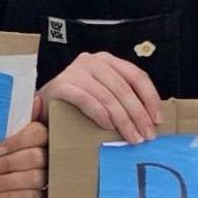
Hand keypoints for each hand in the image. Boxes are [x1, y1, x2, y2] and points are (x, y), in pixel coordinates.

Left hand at [0, 119, 47, 197]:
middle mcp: (51, 156)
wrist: (9, 186)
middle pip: (36, 157)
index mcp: (44, 136)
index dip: (17, 141)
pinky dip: (8, 196)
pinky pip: (30, 197)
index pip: (38, 133)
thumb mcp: (12, 136)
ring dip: (5, 181)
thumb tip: (36, 100)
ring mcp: (49, 179)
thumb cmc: (11, 154)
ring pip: (33, 178)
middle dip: (8, 163)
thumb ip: (19, 120)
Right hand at [36, 52, 161, 142]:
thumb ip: (122, 99)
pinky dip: (100, 114)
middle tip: (146, 134)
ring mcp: (76, 71)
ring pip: (108, 96)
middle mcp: (92, 61)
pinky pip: (87, 100)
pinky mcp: (62, 85)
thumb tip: (149, 120)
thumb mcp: (103, 94)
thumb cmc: (76, 104)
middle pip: (124, 88)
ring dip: (123, 120)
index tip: (157, 119)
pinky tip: (108, 127)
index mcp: (107, 61)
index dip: (150, 98)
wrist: (41, 107)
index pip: (136, 76)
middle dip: (138, 114)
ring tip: (131, 136)